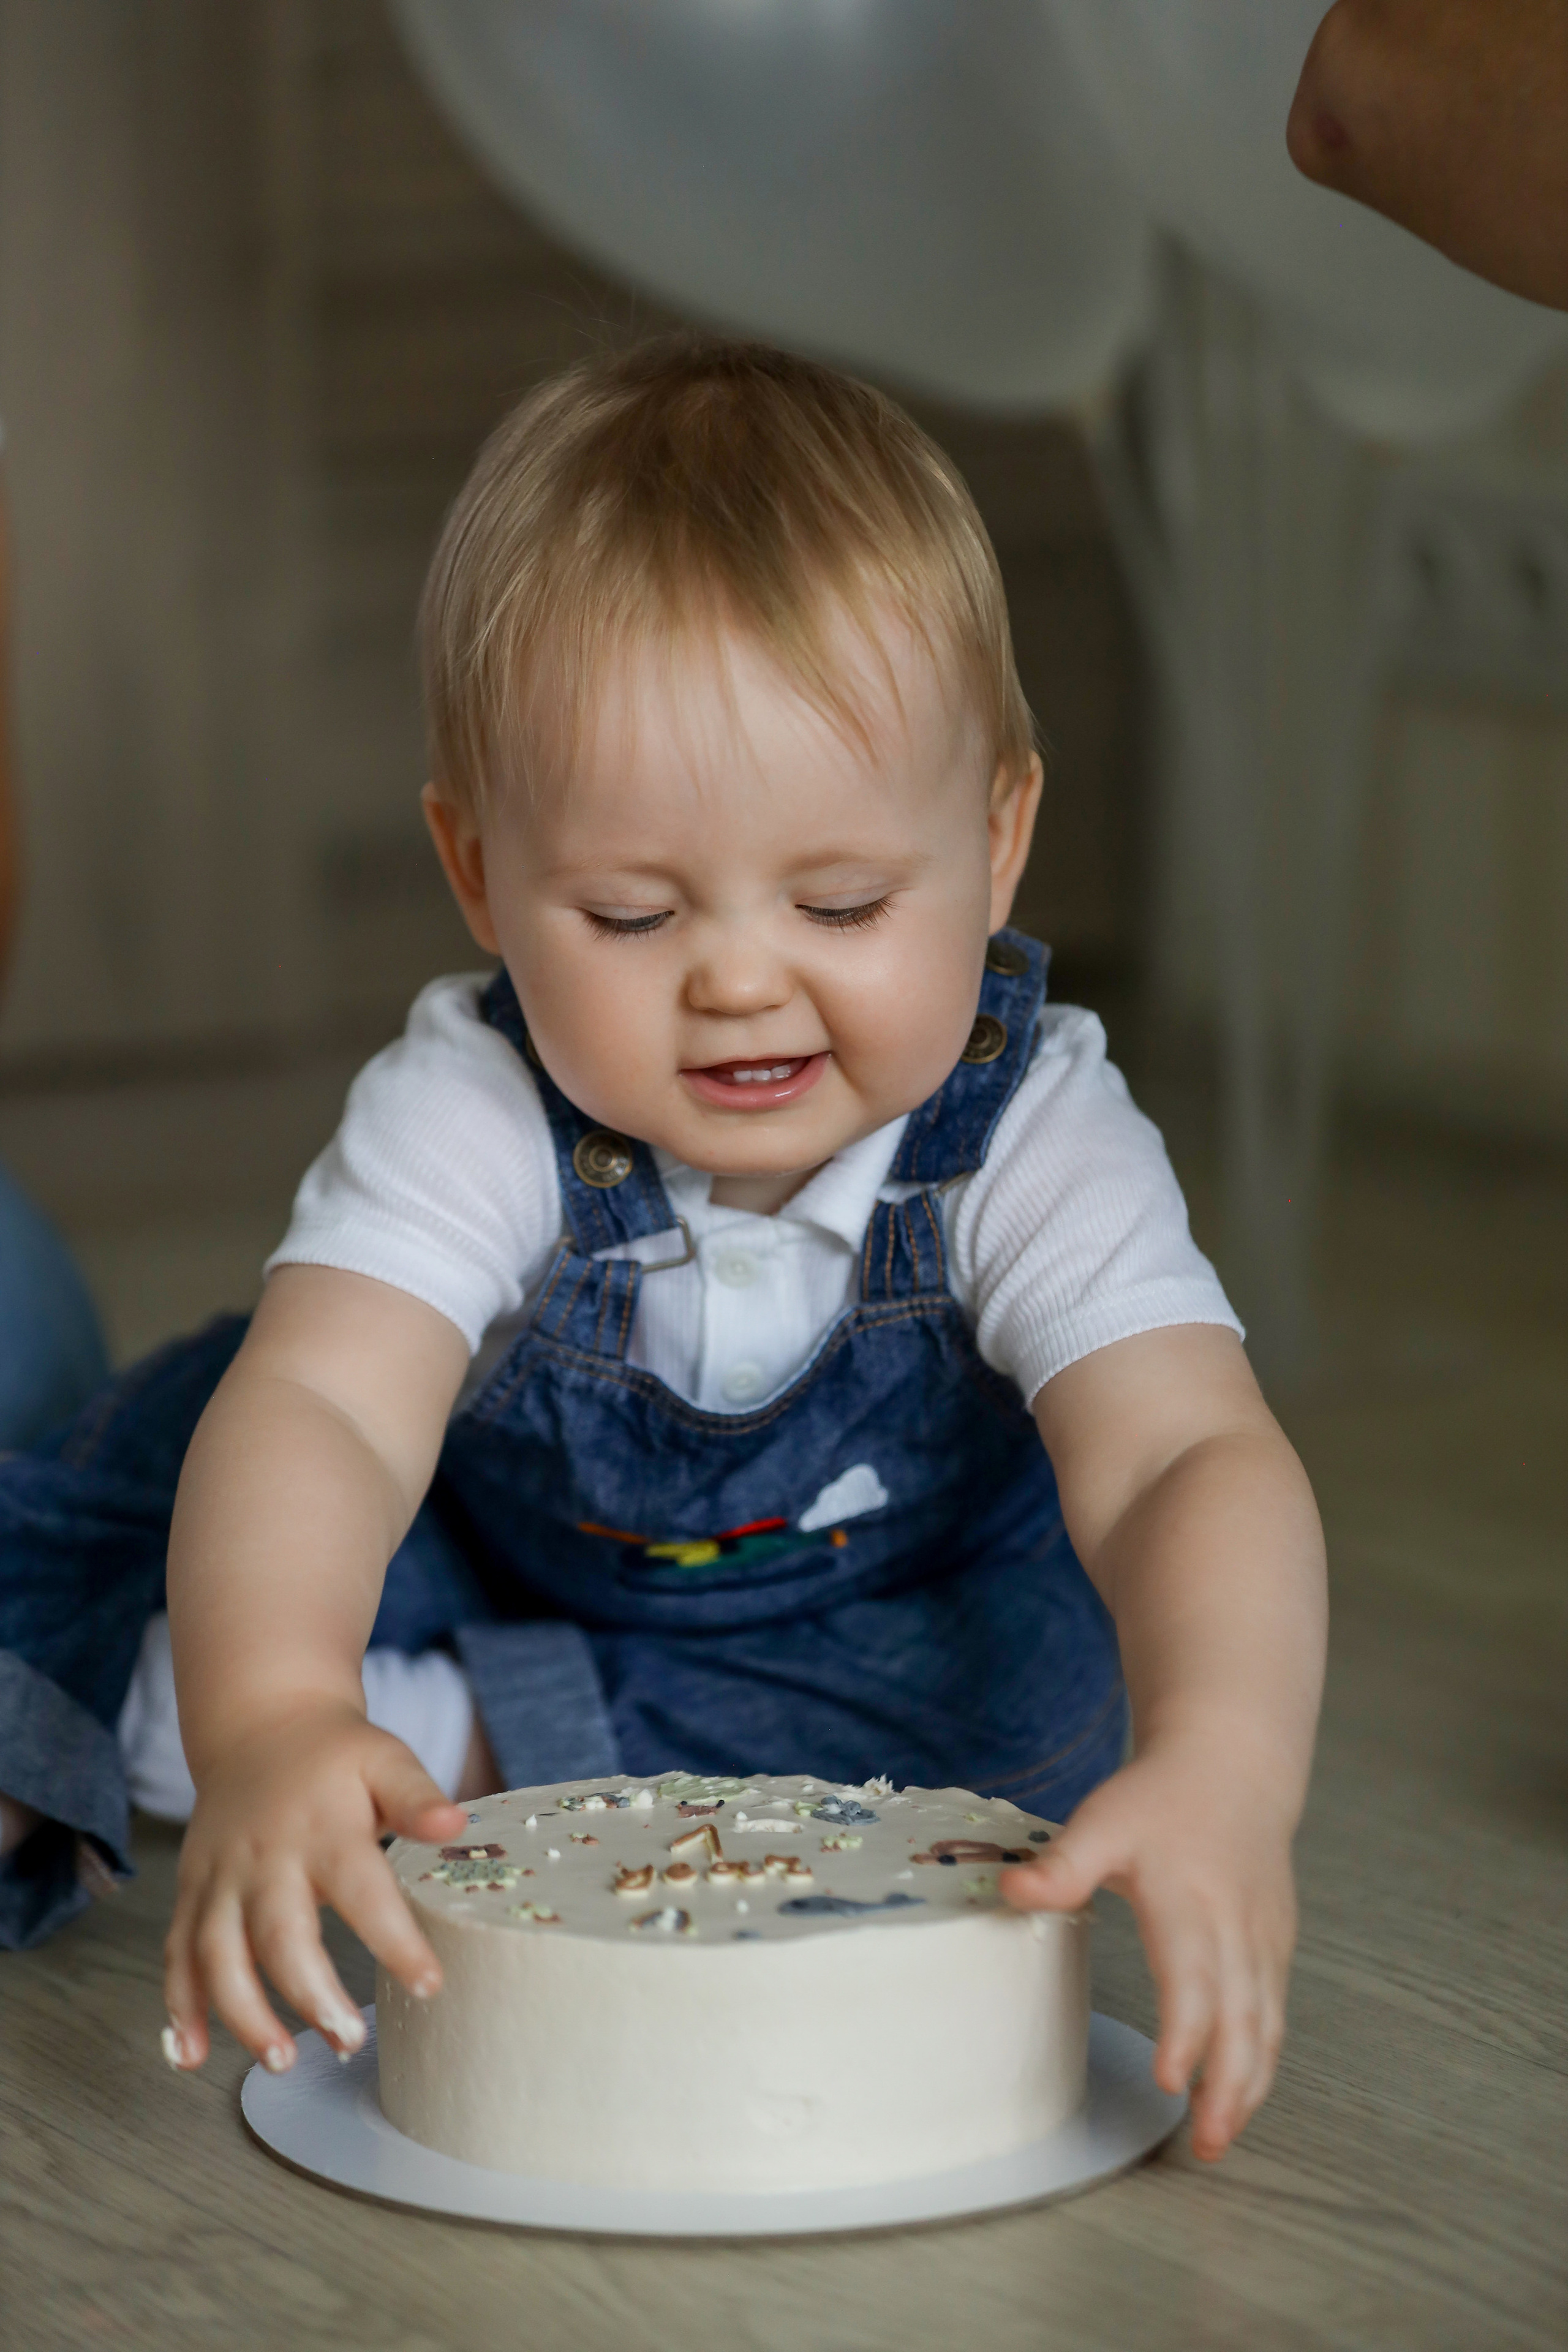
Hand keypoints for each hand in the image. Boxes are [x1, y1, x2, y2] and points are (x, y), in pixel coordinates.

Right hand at [162, 1703, 467, 2073]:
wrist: (260, 1726)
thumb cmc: (334, 1755)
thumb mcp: (385, 1759)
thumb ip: (418, 1796)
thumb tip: (457, 1824)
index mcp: (323, 1828)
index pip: (363, 1889)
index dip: (395, 1940)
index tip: (429, 1983)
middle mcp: (265, 1857)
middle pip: (279, 1934)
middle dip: (309, 1994)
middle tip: (348, 2039)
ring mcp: (221, 1877)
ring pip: (217, 1953)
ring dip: (241, 2014)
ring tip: (278, 2060)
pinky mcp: (192, 1891)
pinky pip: (177, 1953)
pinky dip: (179, 2006)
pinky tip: (188, 2055)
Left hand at [1000, 1741, 1297, 2160]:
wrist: (1233, 1767)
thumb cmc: (1161, 1799)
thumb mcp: (1103, 1820)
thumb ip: (1062, 1865)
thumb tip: (1009, 1891)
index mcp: (1190, 1902)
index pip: (1193, 1979)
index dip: (1185, 2033)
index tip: (1169, 2080)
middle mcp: (1235, 1930)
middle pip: (1242, 2019)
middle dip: (1228, 2087)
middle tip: (1205, 2143)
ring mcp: (1263, 1942)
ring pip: (1266, 2026)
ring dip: (1249, 2085)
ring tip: (1218, 2136)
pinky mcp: (1275, 1948)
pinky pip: (1275, 2013)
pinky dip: (1261, 2059)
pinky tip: (1239, 2093)